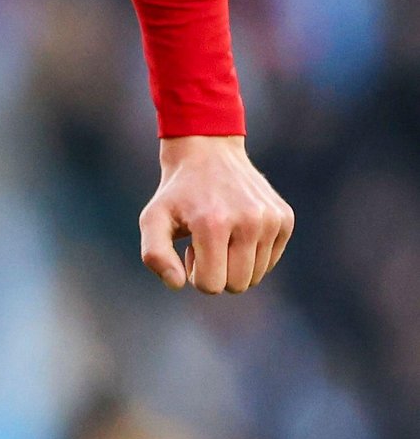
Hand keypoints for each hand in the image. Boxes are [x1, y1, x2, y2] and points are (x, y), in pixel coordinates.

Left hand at [137, 136, 292, 295]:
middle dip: (217, 273)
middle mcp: (250, 222)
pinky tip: (237, 231)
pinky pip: (270, 262)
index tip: (190, 251)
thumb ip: (155, 255)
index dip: (196, 276)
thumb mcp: (152, 219)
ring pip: (255, 276)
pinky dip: (252, 255)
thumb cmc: (176, 194)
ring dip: (234, 265)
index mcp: (214, 224)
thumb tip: (178, 284)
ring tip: (220, 236)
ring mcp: (272, 219)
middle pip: (237, 285)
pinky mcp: (286, 218)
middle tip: (205, 245)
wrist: (209, 153)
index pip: (211, 285)